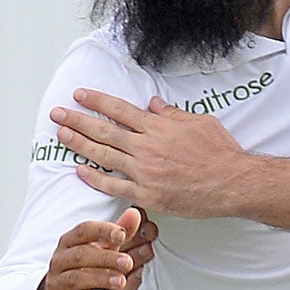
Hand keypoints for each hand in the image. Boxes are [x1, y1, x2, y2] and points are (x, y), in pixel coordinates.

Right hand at [30, 210, 157, 289]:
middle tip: (128, 262)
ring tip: (121, 281)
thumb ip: (118, 232)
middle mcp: (60, 259)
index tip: (122, 234)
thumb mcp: (101, 249)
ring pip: (75, 278)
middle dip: (105, 258)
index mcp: (70, 241)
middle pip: (80, 255)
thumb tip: (135, 214)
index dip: (102, 231)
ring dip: (99, 279)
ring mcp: (57, 282)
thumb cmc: (84, 268)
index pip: (83, 231)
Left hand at [49, 89, 250, 218]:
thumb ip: (172, 114)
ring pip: (104, 156)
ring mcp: (145, 171)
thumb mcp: (199, 123)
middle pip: (104, 130)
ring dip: (79, 144)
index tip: (79, 94)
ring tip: (61, 135)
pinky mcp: (148, 194)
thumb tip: (153, 104)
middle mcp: (146, 146)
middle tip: (57, 113)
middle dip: (77, 120)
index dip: (96, 101)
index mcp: (158, 127)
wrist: (233, 183)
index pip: (119, 109)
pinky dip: (95, 179)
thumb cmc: (220, 152)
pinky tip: (79, 170)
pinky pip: (114, 186)